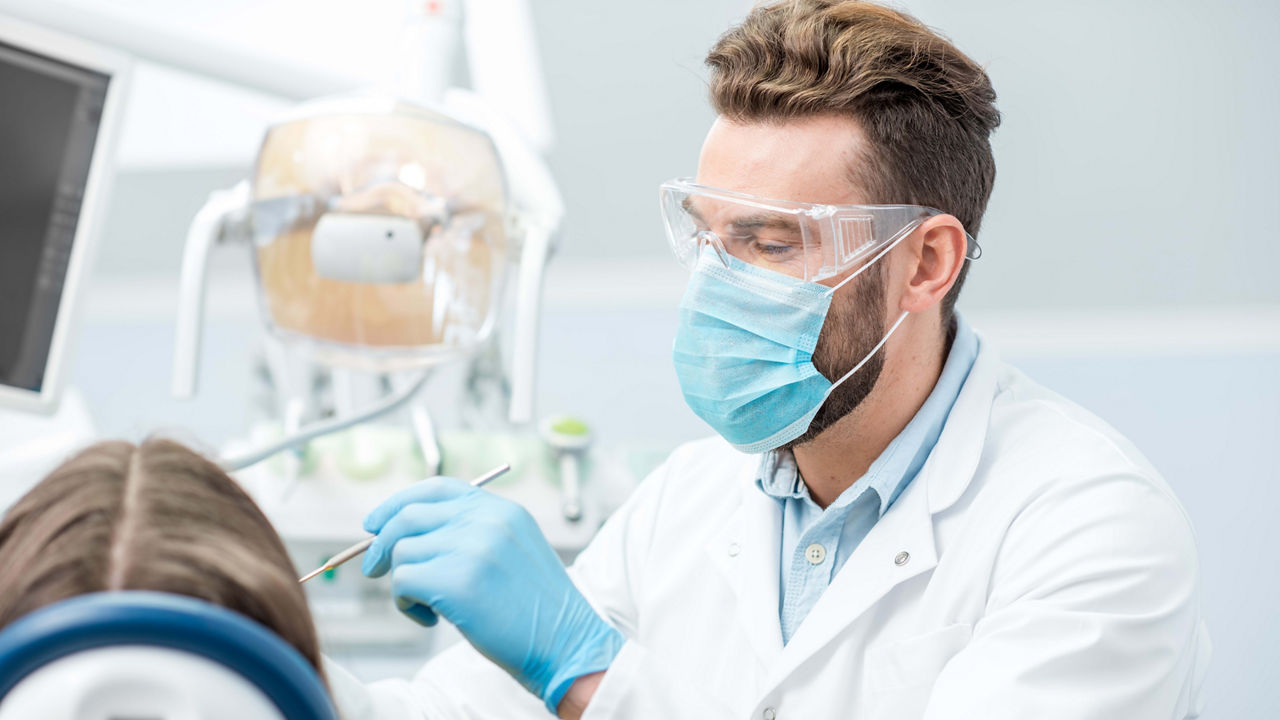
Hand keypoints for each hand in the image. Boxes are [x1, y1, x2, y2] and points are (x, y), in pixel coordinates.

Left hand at [361, 476, 623, 712]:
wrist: (566, 643)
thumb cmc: (535, 609)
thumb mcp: (514, 550)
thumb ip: (472, 532)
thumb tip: (405, 534)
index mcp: (502, 509)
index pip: (437, 488)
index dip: (398, 502)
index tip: (375, 523)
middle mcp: (487, 520)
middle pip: (408, 516)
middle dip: (382, 544)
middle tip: (373, 570)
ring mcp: (472, 548)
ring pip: (402, 553)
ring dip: (403, 583)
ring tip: (428, 606)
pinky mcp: (457, 582)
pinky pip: (403, 583)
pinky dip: (406, 604)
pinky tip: (430, 618)